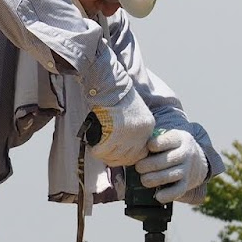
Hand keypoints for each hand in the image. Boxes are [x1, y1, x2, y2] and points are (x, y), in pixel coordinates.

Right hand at [78, 46, 154, 165]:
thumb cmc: (117, 93)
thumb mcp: (133, 110)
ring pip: (115, 157)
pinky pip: (103, 151)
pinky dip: (96, 151)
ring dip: (105, 155)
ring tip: (97, 149)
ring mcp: (129, 135)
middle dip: (115, 158)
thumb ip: (131, 127)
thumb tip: (121, 142)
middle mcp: (142, 133)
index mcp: (148, 126)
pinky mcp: (115, 135)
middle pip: (129, 158)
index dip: (127, 155)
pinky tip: (93, 147)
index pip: (141, 152)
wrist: (110, 82)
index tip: (117, 153)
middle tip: (104, 153)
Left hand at [133, 128, 209, 202]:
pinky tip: (157, 196)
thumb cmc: (172, 148)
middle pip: (168, 159)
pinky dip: (168, 195)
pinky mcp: (187, 183)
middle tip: (138, 167)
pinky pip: (178, 190)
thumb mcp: (168, 137)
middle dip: (150, 164)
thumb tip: (131, 143)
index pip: (169, 140)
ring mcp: (187, 169)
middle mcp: (186, 153)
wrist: (196, 161)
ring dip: (155, 179)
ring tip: (144, 180)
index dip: (157, 144)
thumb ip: (154, 139)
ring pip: (171, 175)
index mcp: (179, 139)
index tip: (148, 146)